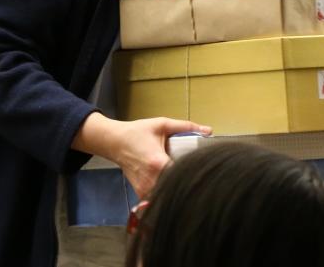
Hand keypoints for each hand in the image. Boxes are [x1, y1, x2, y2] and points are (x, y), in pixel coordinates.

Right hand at [72, 113, 210, 196]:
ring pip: (166, 197)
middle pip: (176, 189)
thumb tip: (208, 130)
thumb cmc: (137, 133)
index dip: (194, 176)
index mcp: (158, 163)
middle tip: (199, 180)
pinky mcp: (141, 193)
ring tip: (185, 183)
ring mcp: (145, 189)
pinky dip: (166, 194)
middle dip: (187, 185)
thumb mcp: (161, 124)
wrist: (115, 142)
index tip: (204, 174)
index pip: (181, 176)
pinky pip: (157, 199)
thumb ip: (185, 126)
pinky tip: (172, 186)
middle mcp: (151, 179)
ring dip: (176, 191)